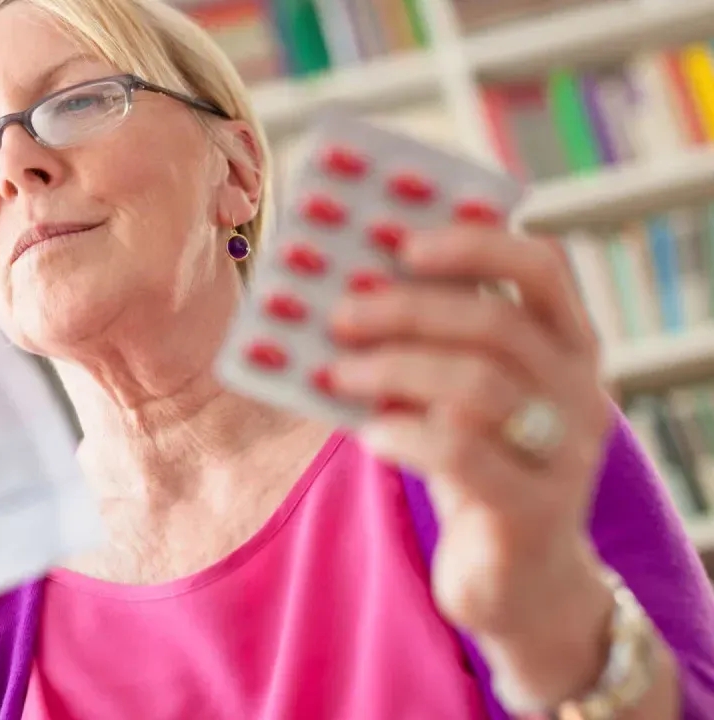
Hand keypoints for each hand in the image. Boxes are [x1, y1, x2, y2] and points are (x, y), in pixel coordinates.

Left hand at [324, 226, 617, 708]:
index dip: (476, 242)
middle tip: (339, 311)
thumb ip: (429, 347)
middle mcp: (580, 391)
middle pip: (496, 324)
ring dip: (394, 369)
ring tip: (335, 370)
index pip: (543, 268)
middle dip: (408, 309)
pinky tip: (366, 433)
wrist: (519, 582)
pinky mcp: (533, 510)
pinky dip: (404, 432)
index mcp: (568, 345)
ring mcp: (563, 453)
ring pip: (477, 386)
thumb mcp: (462, 398)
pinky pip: (462, 454)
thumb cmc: (477, 467)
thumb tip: (343, 288)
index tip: (404, 237)